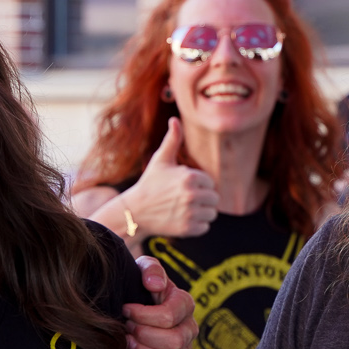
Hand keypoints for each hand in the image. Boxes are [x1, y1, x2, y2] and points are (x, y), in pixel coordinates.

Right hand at [126, 119, 217, 237]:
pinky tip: (182, 220)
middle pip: (214, 199)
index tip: (183, 187)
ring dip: (202, 213)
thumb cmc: (150, 183)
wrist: (135, 211)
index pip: (210, 183)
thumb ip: (173, 140)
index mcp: (189, 177)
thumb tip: (175, 119)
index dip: (199, 185)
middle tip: (184, 200)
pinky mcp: (188, 229)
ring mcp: (190, 213)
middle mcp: (192, 195)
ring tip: (185, 210)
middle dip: (202, 199)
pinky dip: (197, 226)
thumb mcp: (161, 160)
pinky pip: (205, 227)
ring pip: (212, 214)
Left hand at [127, 257, 196, 348]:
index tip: (126, 309)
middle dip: (144, 335)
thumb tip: (155, 285)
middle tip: (126, 327)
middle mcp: (189, 328)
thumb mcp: (143, 268)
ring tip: (128, 342)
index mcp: (184, 303)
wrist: (132, 305)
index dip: (144, 315)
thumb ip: (151, 269)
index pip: (170, 316)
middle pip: (174, 341)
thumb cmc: (138, 286)